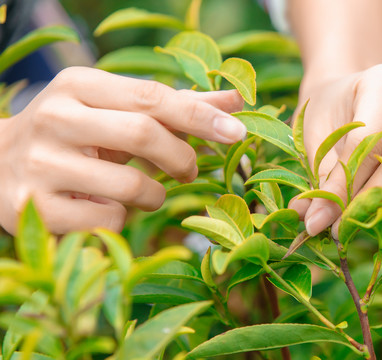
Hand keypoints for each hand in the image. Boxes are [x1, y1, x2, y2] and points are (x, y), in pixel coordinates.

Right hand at [0, 67, 244, 233]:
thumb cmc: (76, 135)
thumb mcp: (116, 113)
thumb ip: (175, 107)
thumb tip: (236, 103)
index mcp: (77, 85)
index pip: (152, 96)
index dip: (200, 115)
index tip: (238, 131)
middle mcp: (55, 118)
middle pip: (144, 134)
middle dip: (181, 158)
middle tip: (190, 170)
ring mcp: (40, 164)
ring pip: (130, 187)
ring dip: (154, 195)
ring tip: (143, 191)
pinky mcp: (34, 207)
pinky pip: (107, 221)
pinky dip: (121, 219)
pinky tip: (101, 207)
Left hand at [289, 64, 381, 236]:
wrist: (354, 99)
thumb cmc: (333, 115)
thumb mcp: (316, 137)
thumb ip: (319, 177)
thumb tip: (313, 223)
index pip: (369, 143)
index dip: (345, 187)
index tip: (324, 219)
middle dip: (367, 203)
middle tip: (340, 227)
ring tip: (359, 206)